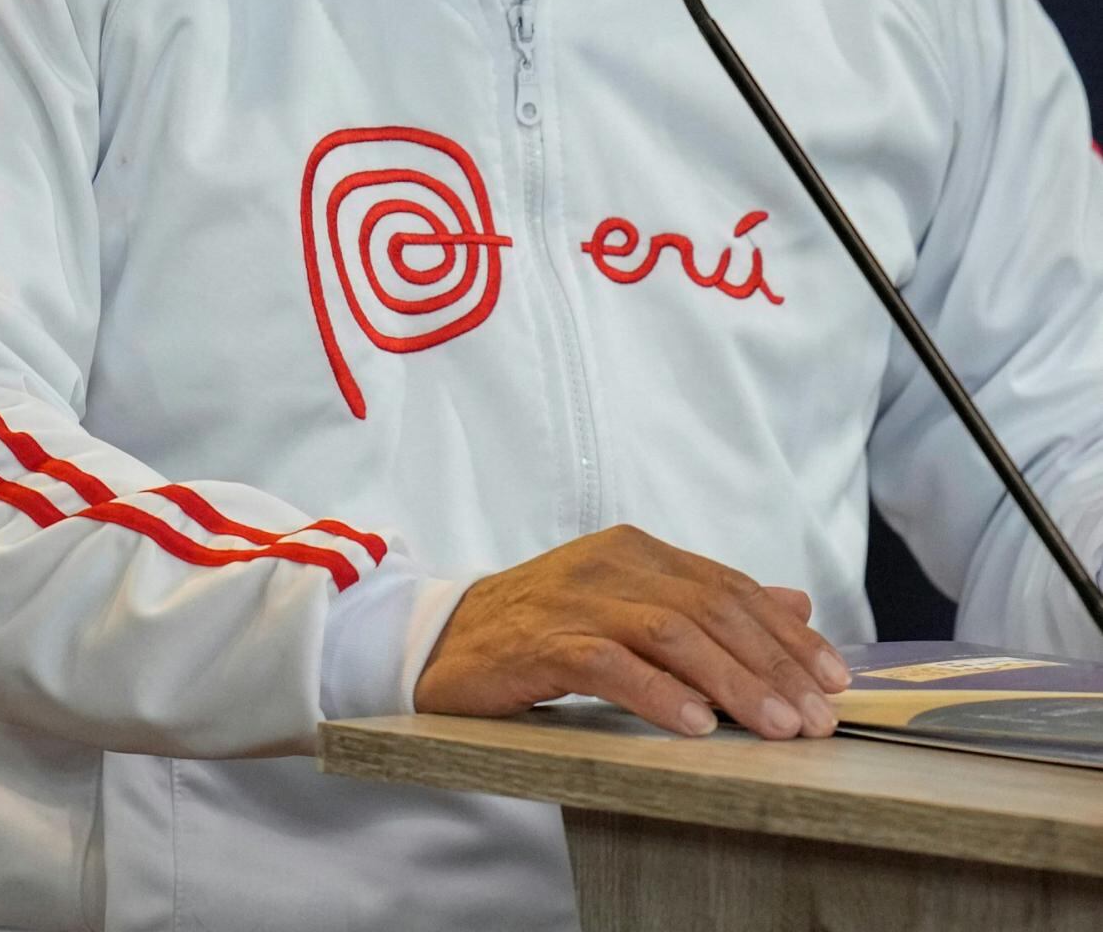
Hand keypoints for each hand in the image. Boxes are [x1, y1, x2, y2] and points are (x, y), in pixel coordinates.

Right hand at [414, 524, 851, 738]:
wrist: (444, 640)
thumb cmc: (542, 629)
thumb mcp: (629, 605)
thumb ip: (705, 603)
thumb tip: (793, 604)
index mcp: (635, 550)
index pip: (728, 587)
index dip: (786, 635)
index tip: (834, 682)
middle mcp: (608, 564)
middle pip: (709, 610)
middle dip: (772, 667)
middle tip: (815, 720)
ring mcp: (572, 600)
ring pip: (670, 634)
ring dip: (732, 683)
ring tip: (774, 727)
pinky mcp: (539, 641)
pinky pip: (608, 663)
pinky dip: (657, 692)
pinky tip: (694, 723)